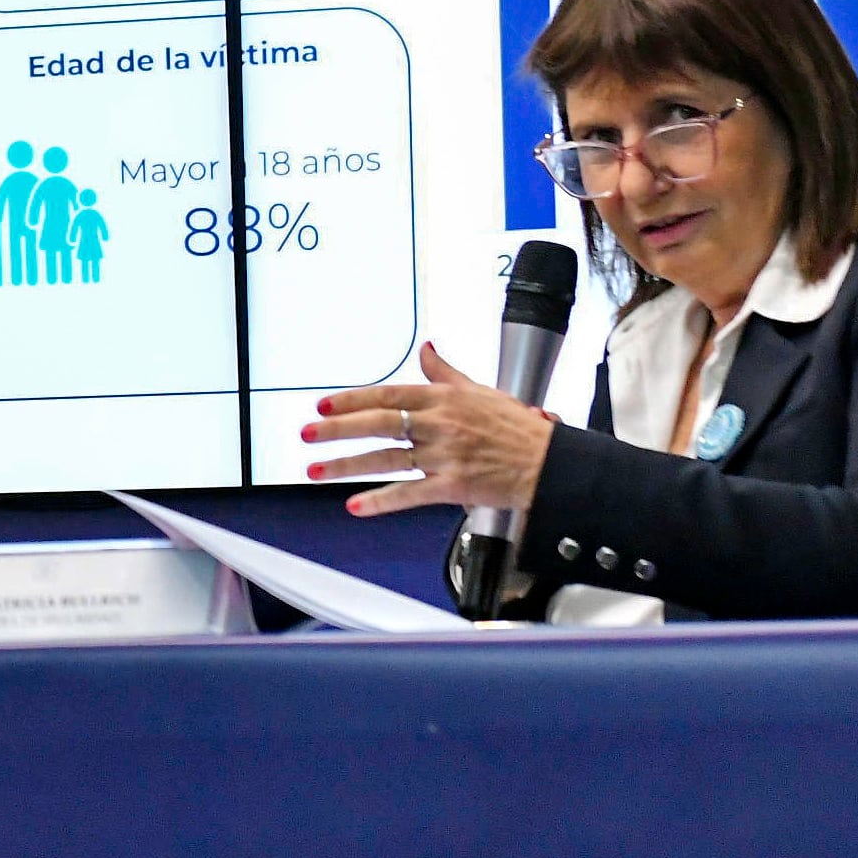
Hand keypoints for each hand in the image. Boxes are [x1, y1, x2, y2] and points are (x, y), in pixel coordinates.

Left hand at [301, 342, 556, 518]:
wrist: (550, 463)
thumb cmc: (518, 428)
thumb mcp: (481, 390)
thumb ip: (445, 373)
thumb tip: (426, 351)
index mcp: (444, 399)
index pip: (388, 395)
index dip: (352, 400)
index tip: (324, 405)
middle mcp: (440, 425)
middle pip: (379, 424)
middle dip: (337, 430)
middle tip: (307, 434)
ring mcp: (445, 456)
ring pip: (386, 459)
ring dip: (347, 466)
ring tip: (316, 470)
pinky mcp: (452, 486)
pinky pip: (409, 493)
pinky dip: (380, 500)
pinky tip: (356, 506)